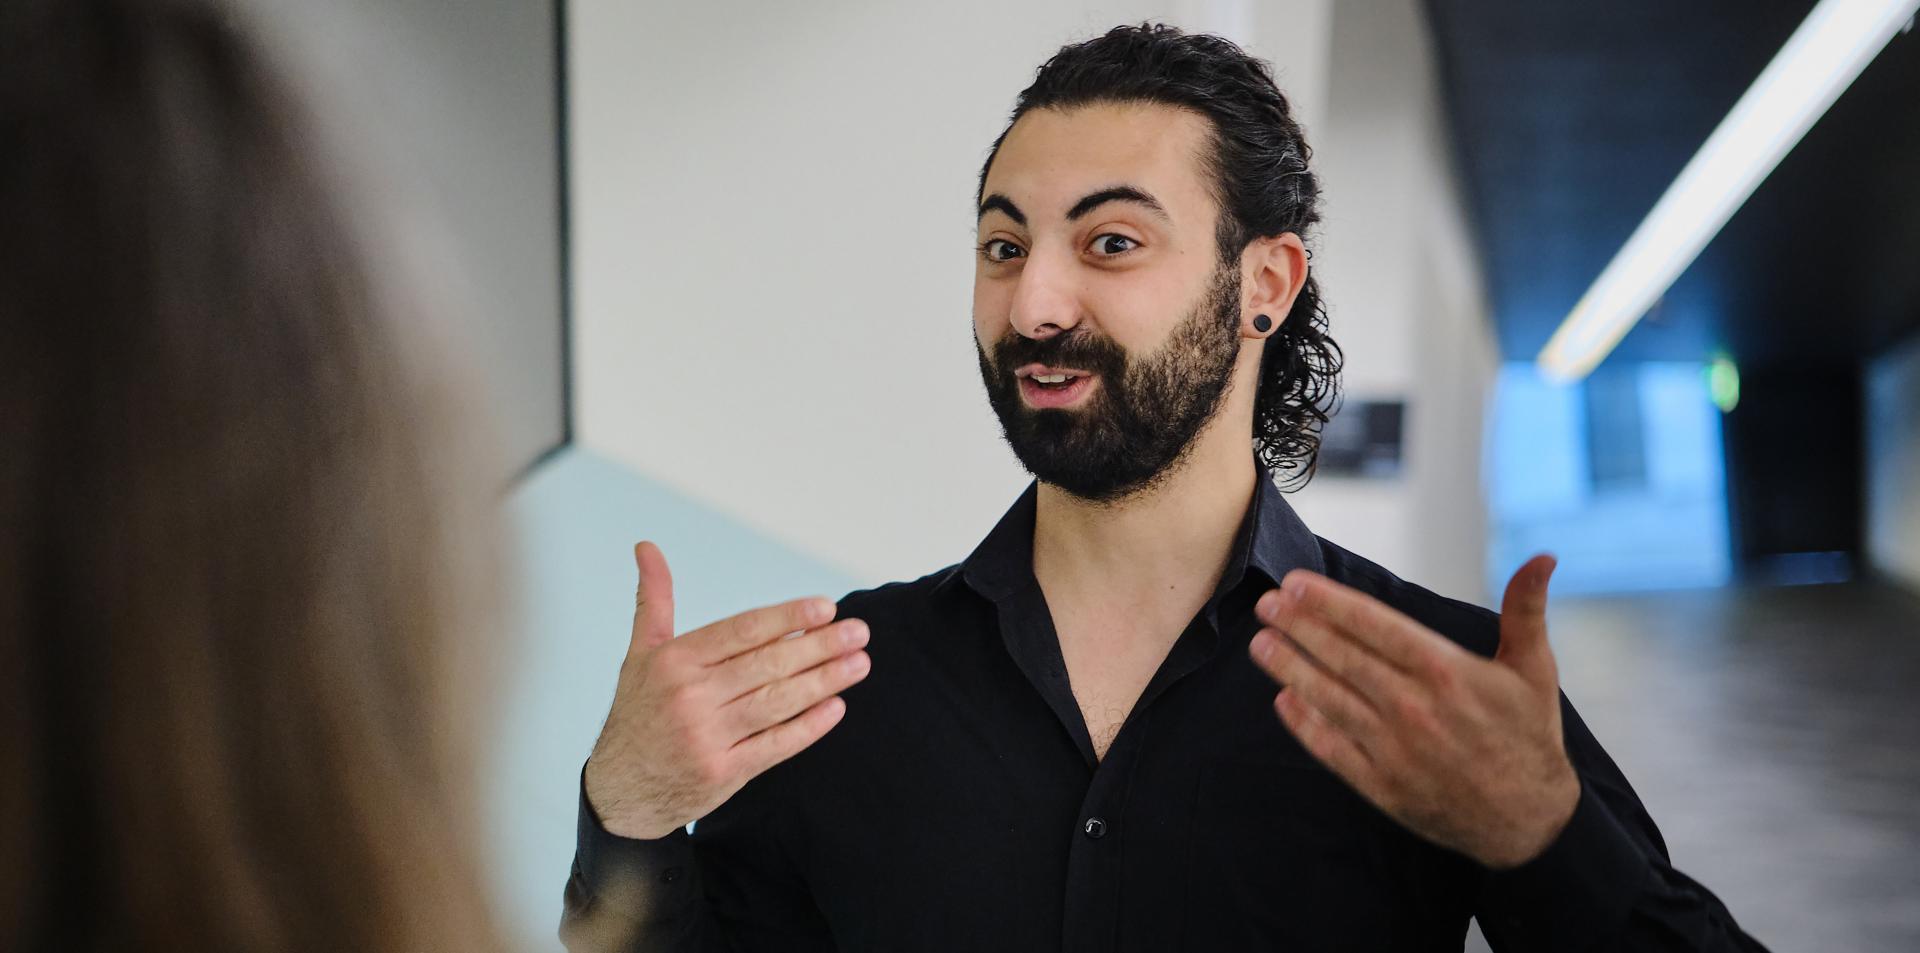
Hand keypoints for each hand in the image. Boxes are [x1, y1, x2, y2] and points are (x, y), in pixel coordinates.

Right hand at [584, 541, 870, 839]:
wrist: (621, 789)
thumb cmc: (640, 712)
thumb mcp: (641, 653)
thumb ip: (654, 599)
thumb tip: (647, 547)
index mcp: (674, 660)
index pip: (743, 630)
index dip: (788, 617)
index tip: (826, 608)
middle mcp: (689, 696)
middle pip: (767, 664)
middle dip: (819, 646)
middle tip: (859, 632)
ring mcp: (707, 737)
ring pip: (777, 702)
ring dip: (825, 681)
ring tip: (859, 663)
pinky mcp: (723, 773)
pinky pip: (776, 745)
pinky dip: (809, 727)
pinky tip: (836, 707)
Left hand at [1247, 555, 1577, 868]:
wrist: (1529, 821)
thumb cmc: (1528, 736)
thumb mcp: (1535, 669)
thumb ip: (1526, 610)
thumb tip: (1544, 558)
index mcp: (1446, 671)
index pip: (1374, 625)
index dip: (1329, 603)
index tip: (1295, 584)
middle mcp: (1414, 707)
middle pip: (1342, 657)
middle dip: (1298, 627)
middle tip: (1265, 604)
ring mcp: (1394, 748)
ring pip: (1330, 699)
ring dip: (1290, 668)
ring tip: (1260, 643)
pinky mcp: (1382, 785)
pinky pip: (1332, 748)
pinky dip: (1304, 724)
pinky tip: (1282, 700)